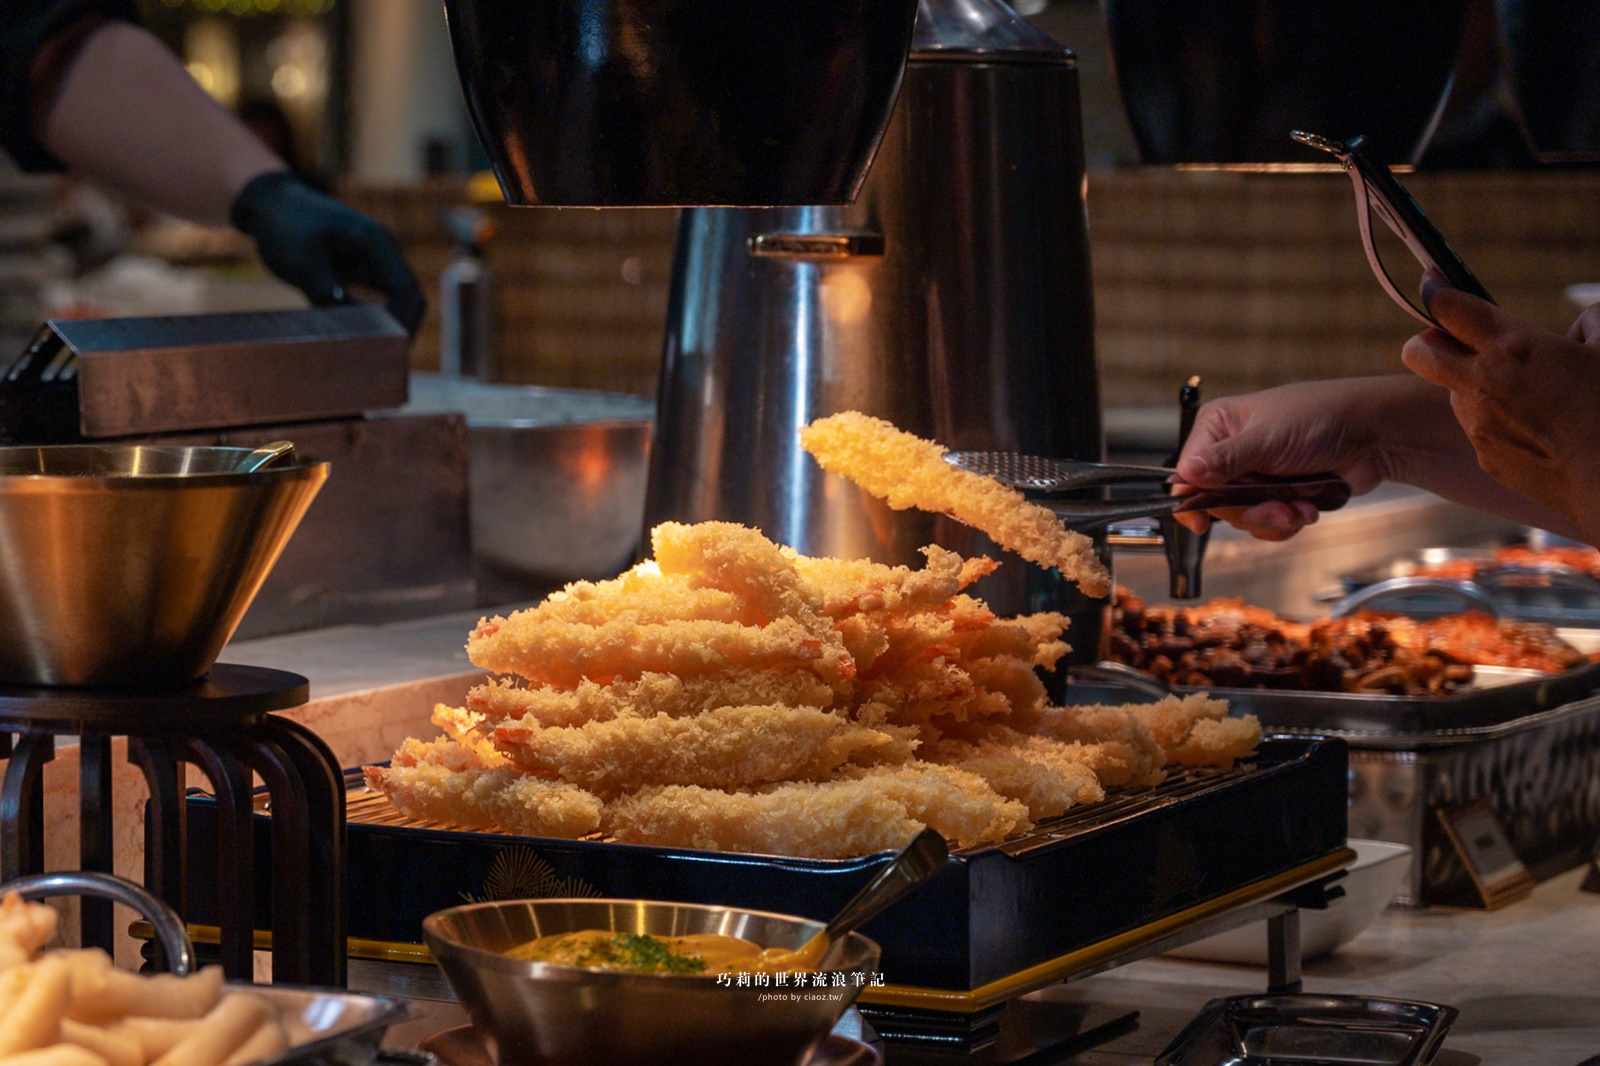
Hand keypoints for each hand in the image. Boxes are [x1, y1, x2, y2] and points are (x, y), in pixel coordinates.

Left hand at [230, 171, 425, 334]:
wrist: (269, 202)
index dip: (404, 324)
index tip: (390, 351)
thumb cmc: (285, 227)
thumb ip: (330, 297)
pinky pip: (380, 296)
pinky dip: (377, 317)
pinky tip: (363, 335)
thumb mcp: (302, 265)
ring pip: (398, 298)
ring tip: (378, 352)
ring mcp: (375, 258)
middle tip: (387, 359)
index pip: (407, 292)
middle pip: (410, 297)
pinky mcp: (362, 266)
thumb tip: (355, 331)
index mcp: (376, 244)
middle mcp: (383, 251)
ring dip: (393, 324)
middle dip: (404, 328)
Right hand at [1170, 378, 1416, 539]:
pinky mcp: (1281, 494)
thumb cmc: (1321, 417)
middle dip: (1247, 511)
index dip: (1191, 500)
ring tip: (1298, 508)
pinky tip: (1308, 508)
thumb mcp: (1265, 439)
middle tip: (1274, 507)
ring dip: (1273, 518)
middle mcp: (1234, 452)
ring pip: (1244, 517)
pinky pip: (1269, 523)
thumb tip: (1184, 474)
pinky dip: (1289, 521)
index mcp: (1219, 427)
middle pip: (1216, 502)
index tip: (1199, 523)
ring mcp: (1258, 475)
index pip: (1187, 472)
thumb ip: (1223, 460)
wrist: (1375, 434)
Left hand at [1402, 269, 1599, 542]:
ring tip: (1528, 391)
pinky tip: (1539, 427)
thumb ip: (1589, 323)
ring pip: (1453, 391)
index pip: (1448, 308)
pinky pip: (1479, 427)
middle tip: (1458, 340)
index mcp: (1513, 348)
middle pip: (1418, 351)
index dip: (1437, 292)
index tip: (1435, 285)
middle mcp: (1483, 385)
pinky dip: (1497, 419)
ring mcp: (1480, 425)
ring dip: (1473, 383)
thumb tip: (1576, 329)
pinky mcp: (1487, 458)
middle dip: (1429, 340)